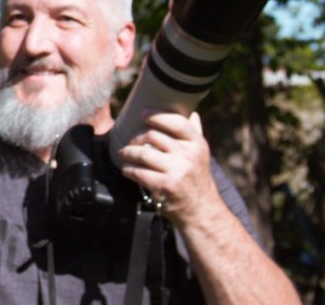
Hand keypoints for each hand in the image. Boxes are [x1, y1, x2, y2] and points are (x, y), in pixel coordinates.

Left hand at [117, 111, 218, 226]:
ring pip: (142, 153)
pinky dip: (128, 169)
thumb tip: (192, 112)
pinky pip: (138, 172)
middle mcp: (188, 156)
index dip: (157, 116)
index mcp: (197, 145)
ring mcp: (177, 171)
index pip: (177, 122)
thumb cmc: (197, 179)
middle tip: (130, 143)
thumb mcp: (201, 156)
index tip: (142, 114)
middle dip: (135, 138)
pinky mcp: (164, 186)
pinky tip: (126, 169)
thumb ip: (195, 134)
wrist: (201, 211)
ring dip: (127, 153)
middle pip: (152, 136)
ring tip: (124, 154)